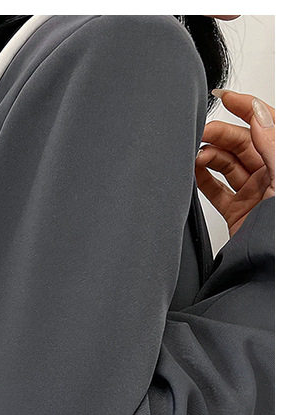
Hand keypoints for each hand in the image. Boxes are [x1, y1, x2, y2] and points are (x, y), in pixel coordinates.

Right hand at [195, 89, 274, 235]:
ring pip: (225, 165)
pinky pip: (214, 190)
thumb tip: (257, 111)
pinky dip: (201, 179)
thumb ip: (270, 143)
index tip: (224, 97)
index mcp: (282, 160)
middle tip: (201, 133)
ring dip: (208, 157)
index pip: (265, 123)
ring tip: (196, 157)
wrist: (270, 259)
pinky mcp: (236, 211)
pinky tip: (193, 172)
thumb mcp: (282, 177)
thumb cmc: (282, 226)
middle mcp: (270, 173)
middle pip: (241, 143)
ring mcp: (253, 192)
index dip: (245, 106)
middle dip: (219, 134)